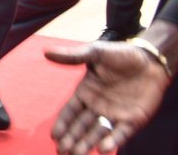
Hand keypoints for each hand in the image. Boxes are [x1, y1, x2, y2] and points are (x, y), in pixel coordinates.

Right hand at [45, 37, 172, 152]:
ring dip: (86, 144)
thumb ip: (72, 56)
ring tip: (77, 154)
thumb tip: (46, 52)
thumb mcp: (95, 53)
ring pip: (97, 133)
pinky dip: (111, 142)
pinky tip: (102, 149)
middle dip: (71, 139)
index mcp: (86, 92)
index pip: (70, 112)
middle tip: (61, 151)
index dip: (62, 124)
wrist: (150, 61)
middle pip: (81, 127)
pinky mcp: (133, 120)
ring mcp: (115, 114)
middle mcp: (98, 106)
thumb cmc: (121, 54)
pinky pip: (120, 134)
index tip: (54, 136)